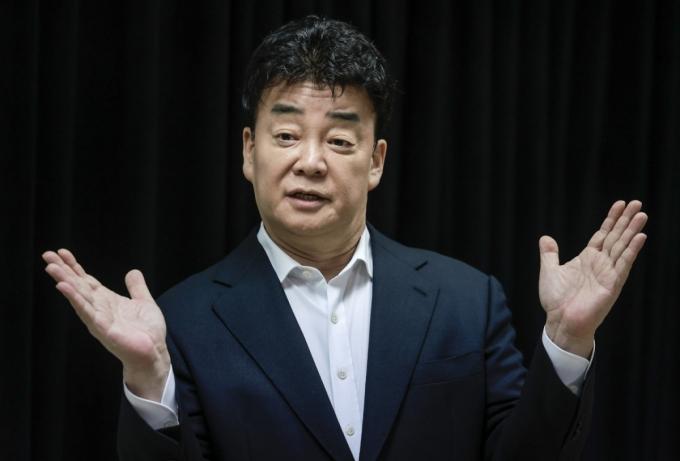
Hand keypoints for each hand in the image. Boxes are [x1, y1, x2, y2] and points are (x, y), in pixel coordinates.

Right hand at [43, 249, 169, 400]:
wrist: (155, 353)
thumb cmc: (148, 332)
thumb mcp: (143, 302)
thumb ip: (136, 288)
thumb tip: (132, 272)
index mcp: (107, 301)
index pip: (86, 281)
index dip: (74, 267)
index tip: (61, 253)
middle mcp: (99, 308)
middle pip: (78, 286)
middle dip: (63, 271)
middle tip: (47, 255)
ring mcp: (99, 319)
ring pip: (79, 297)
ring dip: (65, 282)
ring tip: (52, 268)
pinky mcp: (103, 329)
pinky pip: (87, 312)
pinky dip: (76, 299)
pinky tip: (64, 288)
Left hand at [538, 200, 647, 357]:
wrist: (560, 322)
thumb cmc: (556, 300)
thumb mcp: (549, 271)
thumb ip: (549, 254)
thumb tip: (545, 238)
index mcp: (587, 259)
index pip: (602, 234)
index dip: (611, 220)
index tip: (620, 204)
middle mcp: (600, 264)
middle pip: (616, 237)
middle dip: (626, 220)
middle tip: (637, 203)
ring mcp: (608, 273)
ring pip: (622, 247)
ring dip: (632, 231)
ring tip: (642, 215)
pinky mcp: (612, 284)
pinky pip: (623, 264)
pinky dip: (631, 250)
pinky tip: (640, 237)